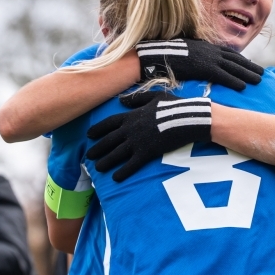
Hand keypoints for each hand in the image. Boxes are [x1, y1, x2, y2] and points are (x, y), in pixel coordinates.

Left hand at [87, 90, 211, 181]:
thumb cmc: (173, 106)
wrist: (186, 118)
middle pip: (109, 140)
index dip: (98, 129)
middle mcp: (130, 129)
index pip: (109, 123)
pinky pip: (131, 164)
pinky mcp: (147, 152)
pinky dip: (122, 171)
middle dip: (97, 148)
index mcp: (132, 116)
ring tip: (97, 168)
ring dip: (106, 161)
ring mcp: (137, 142)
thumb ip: (137, 99)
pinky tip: (115, 178)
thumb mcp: (154, 97)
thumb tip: (121, 100)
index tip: (89, 135)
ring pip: (116, 154)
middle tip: (88, 156)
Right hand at [136, 38, 262, 90]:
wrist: (155, 54)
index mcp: (205, 46)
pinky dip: (234, 81)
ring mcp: (208, 58)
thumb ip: (193, 56)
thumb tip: (195, 63)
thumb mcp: (182, 52)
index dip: (240, 60)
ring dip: (248, 74)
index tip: (250, 65)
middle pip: (235, 59)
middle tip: (262, 73)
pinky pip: (223, 75)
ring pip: (233, 67)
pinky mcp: (204, 67)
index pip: (227, 53)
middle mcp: (209, 50)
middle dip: (249, 66)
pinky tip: (243, 87)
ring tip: (259, 80)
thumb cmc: (164, 55)